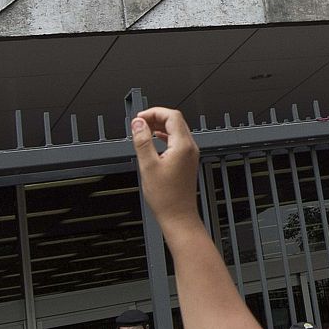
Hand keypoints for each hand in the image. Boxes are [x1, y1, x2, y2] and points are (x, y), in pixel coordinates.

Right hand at [132, 107, 202, 230]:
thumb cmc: (166, 197)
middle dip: (156, 117)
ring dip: (160, 126)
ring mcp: (190, 154)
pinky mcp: (187, 161)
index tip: (140, 117)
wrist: (178, 215)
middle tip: (139, 122)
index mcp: (183, 146)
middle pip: (175, 121)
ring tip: (143, 130)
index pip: (172, 116)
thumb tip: (138, 123)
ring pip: (176, 130)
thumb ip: (142, 141)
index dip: (154, 112)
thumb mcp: (148, 166)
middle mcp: (190, 148)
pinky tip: (153, 140)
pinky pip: (177, 140)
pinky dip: (164, 136)